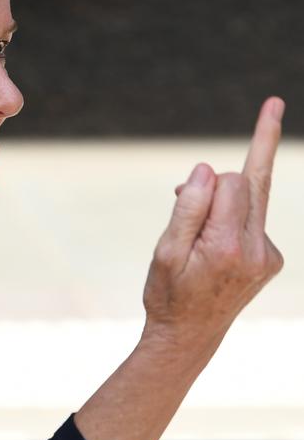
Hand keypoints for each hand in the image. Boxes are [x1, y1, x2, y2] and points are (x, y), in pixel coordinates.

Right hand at [142, 96, 283, 351]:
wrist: (188, 336)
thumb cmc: (168, 293)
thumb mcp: (165, 252)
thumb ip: (188, 208)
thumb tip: (208, 169)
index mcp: (228, 246)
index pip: (235, 182)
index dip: (210, 178)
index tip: (268, 109)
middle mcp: (257, 250)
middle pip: (255, 183)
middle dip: (253, 152)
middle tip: (275, 102)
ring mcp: (268, 256)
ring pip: (252, 200)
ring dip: (226, 200)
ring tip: (197, 230)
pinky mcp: (271, 259)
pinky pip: (253, 219)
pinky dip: (232, 219)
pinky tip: (212, 245)